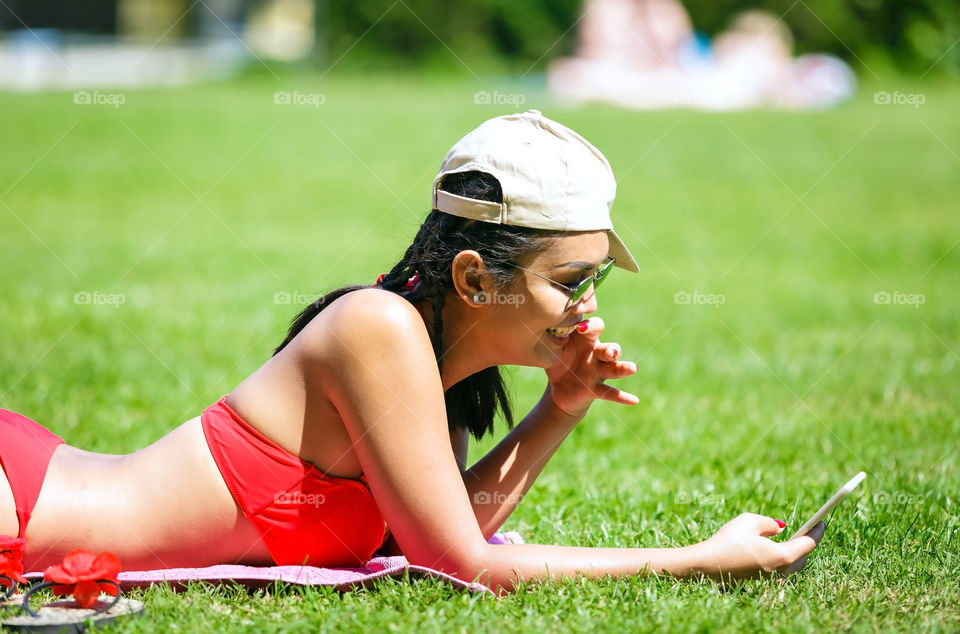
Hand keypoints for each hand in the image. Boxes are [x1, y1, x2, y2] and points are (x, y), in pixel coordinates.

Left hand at [544, 316, 638, 418]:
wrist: (559, 386)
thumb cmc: (558, 358)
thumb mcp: (552, 345)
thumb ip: (553, 333)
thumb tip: (546, 319)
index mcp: (587, 339)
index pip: (595, 327)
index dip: (590, 326)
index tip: (581, 328)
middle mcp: (597, 353)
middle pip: (609, 348)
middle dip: (611, 349)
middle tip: (610, 352)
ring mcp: (598, 372)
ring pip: (615, 368)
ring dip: (624, 368)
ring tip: (633, 369)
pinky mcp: (596, 388)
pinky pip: (611, 393)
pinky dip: (623, 397)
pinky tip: (635, 400)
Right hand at [692, 513, 825, 582]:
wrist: (707, 564)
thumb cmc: (728, 541)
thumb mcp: (749, 521)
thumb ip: (769, 523)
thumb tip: (779, 528)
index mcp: (782, 556)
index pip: (808, 543)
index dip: (817, 531)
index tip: (822, 522)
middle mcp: (780, 571)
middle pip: (803, 557)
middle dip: (808, 542)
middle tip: (810, 528)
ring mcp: (770, 578)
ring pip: (792, 565)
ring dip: (796, 551)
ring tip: (795, 538)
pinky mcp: (760, 580)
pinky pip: (779, 568)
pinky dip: (783, 558)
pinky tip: (777, 549)